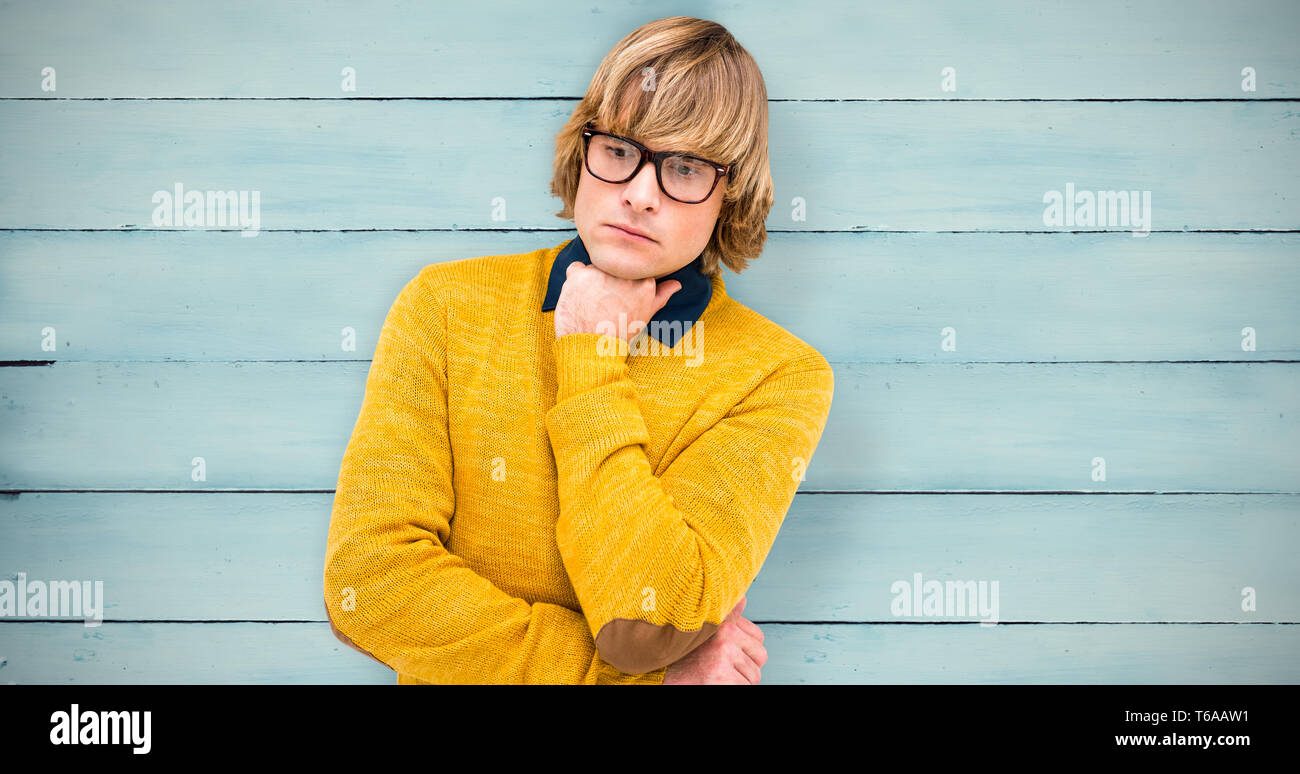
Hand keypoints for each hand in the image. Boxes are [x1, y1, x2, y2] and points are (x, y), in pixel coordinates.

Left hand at [553, 260, 680, 341]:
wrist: (592, 348)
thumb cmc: (620, 334)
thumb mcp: (646, 314)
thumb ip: (661, 295)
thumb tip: (676, 284)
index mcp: (644, 282)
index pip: (632, 269)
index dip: (622, 283)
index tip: (618, 296)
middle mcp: (624, 274)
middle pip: (614, 266)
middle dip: (607, 280)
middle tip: (604, 302)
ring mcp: (602, 272)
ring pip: (595, 267)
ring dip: (591, 280)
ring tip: (592, 303)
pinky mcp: (581, 275)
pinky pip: (575, 268)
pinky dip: (575, 279)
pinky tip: (579, 297)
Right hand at [661, 596, 766, 684]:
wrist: (661, 677)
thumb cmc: (682, 657)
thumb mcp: (702, 629)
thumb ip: (726, 614)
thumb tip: (742, 598)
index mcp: (723, 622)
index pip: (758, 637)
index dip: (746, 649)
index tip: (727, 654)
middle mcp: (725, 635)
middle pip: (760, 657)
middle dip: (745, 666)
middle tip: (722, 667)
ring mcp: (723, 656)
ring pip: (754, 676)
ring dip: (739, 680)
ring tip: (716, 675)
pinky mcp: (722, 677)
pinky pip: (745, 688)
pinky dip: (733, 689)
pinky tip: (715, 684)